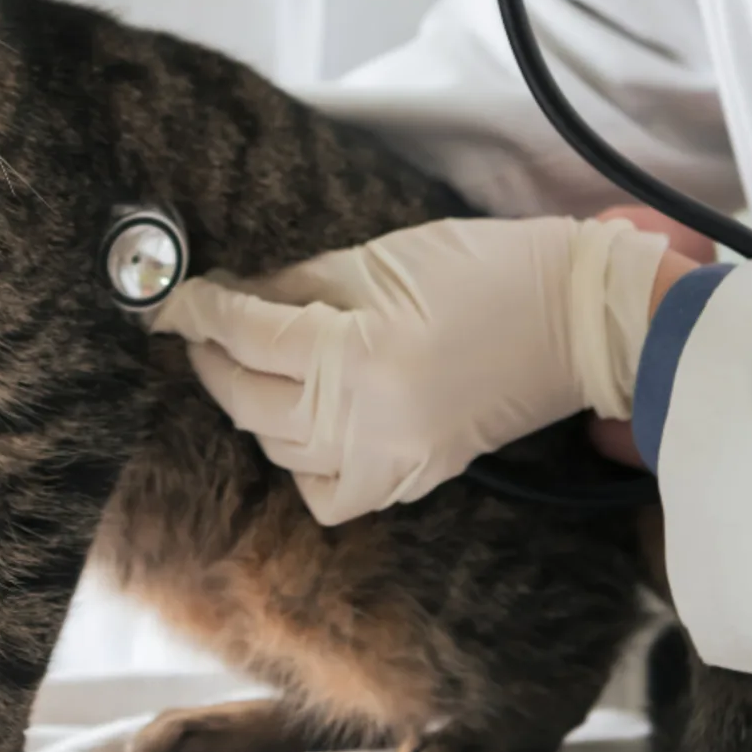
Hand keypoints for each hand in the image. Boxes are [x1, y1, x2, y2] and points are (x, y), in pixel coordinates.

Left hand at [151, 216, 672, 525]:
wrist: (581, 320)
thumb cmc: (491, 268)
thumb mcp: (383, 259)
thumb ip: (301, 285)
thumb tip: (236, 298)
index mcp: (357, 354)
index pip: (247, 335)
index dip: (199, 313)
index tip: (170, 300)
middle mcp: (363, 422)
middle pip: (248, 400)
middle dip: (213, 360)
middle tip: (199, 329)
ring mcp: (387, 461)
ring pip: (278, 448)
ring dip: (254, 406)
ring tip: (252, 366)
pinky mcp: (411, 481)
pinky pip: (326, 492)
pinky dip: (302, 462)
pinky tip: (306, 425)